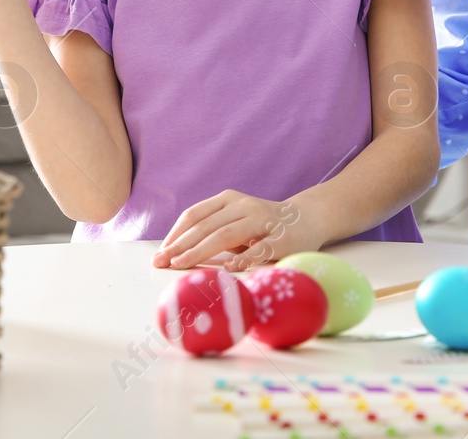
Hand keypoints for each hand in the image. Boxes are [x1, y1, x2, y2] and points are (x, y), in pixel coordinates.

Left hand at [151, 190, 327, 271]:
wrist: (308, 219)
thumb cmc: (262, 226)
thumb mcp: (235, 221)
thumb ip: (212, 231)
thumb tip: (175, 253)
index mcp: (228, 199)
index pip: (194, 215)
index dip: (175, 234)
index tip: (160, 253)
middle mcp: (243, 205)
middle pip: (205, 226)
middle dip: (180, 246)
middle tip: (161, 263)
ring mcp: (262, 220)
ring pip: (226, 235)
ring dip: (200, 251)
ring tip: (181, 265)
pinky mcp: (281, 238)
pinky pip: (259, 248)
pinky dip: (243, 258)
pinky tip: (228, 268)